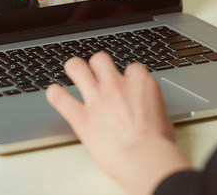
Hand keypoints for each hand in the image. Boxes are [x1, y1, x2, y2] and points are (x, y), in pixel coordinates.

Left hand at [46, 53, 192, 193]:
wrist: (144, 157)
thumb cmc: (157, 143)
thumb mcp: (162, 114)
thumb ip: (147, 104)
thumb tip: (145, 109)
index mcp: (139, 83)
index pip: (131, 68)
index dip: (127, 75)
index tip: (125, 83)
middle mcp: (115, 85)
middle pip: (100, 59)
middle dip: (97, 64)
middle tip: (95, 71)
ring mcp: (96, 99)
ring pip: (77, 68)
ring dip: (74, 68)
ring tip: (72, 70)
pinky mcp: (80, 117)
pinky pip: (60, 98)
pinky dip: (55, 94)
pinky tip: (54, 92)